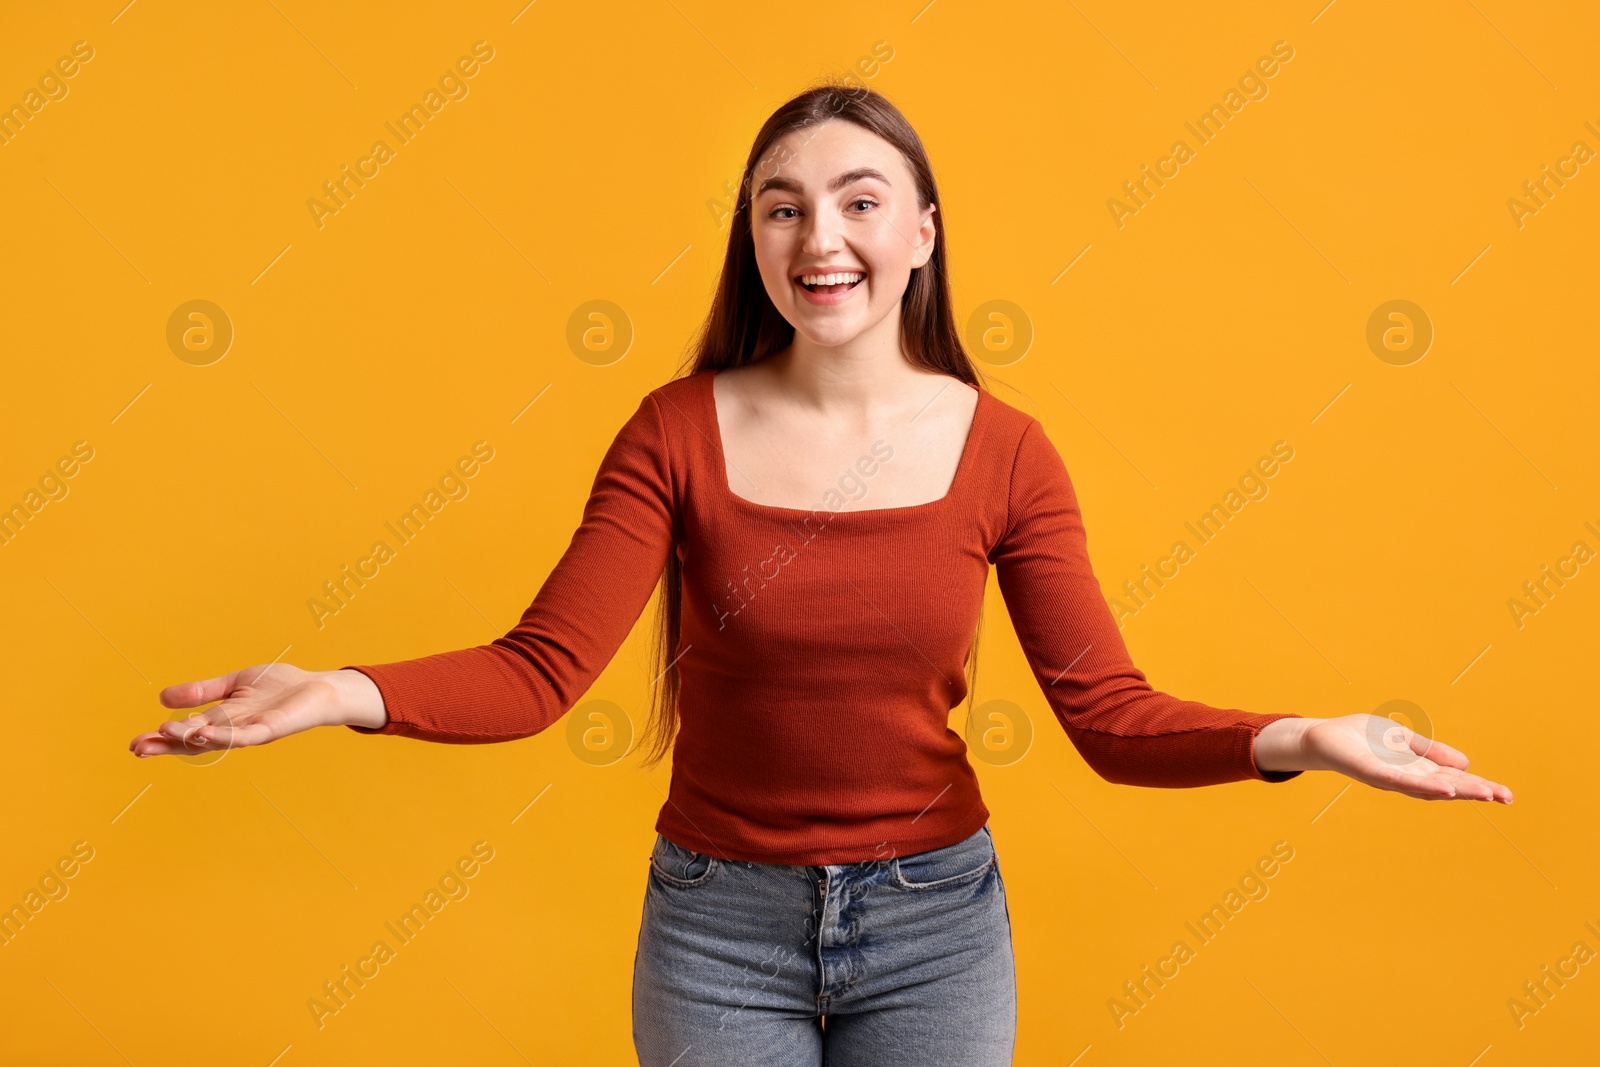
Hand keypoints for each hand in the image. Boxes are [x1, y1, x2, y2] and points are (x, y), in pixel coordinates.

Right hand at [127, 665, 384, 756]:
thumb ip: (203, 692)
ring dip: (189, 739)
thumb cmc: (280, 687)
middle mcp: (233, 730)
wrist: (319, 689)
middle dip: (166, 745)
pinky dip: (224, 737)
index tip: (135, 744)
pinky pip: (243, 736)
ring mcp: (250, 732)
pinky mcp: (269, 730)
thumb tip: (161, 699)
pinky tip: (205, 734)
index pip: (186, 733)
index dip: (162, 739)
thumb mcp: (234, 684)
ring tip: (164, 733)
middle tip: (137, 748)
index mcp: (222, 720)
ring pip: (214, 741)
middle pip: (194, 742)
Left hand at [1256, 714, 1512, 802]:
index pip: (1452, 780)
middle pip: (1446, 787)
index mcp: (1416, 770)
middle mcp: (1405, 778)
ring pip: (1426, 787)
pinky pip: (1397, 781)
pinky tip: (1442, 789)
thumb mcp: (1404, 740)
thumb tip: (1466, 765)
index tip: (1506, 794)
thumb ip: (1431, 752)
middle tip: (1505, 798)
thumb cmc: (1362, 738)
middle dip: (1475, 792)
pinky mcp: (1370, 772)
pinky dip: (1420, 785)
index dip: (1478, 786)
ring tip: (1482, 793)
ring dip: (1455, 790)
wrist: (1324, 737)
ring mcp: (1389, 778)